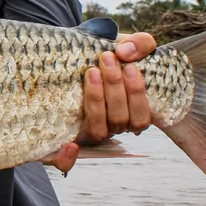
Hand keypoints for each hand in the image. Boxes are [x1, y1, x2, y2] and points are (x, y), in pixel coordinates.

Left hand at [48, 32, 155, 174]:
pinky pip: (65, 161)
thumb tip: (125, 52)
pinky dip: (68, 158)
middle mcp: (112, 125)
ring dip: (97, 102)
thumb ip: (139, 44)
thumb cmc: (104, 53)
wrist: (72, 54)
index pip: (141, 118)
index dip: (138, 95)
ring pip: (99, 130)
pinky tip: (69, 145)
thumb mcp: (125, 44)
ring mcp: (89, 130)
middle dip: (115, 88)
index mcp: (130, 111)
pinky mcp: (65, 137)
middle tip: (106, 58)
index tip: (129, 66)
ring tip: (92, 71)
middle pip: (119, 120)